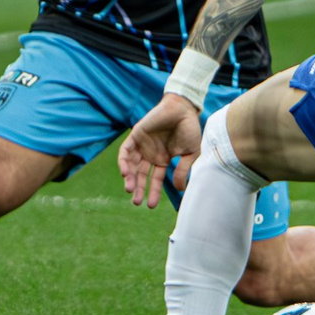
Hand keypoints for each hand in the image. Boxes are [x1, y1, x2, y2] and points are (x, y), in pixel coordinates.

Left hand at [118, 94, 203, 208]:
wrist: (183, 108)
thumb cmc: (190, 129)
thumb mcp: (191, 153)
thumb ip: (183, 170)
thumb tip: (179, 189)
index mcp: (163, 159)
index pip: (154, 179)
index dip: (152, 192)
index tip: (150, 205)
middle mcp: (150, 154)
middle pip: (140, 175)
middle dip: (138, 188)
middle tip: (136, 202)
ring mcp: (142, 145)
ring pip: (131, 165)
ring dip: (129, 177)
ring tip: (130, 189)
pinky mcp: (135, 135)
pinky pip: (125, 151)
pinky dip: (123, 161)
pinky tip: (125, 172)